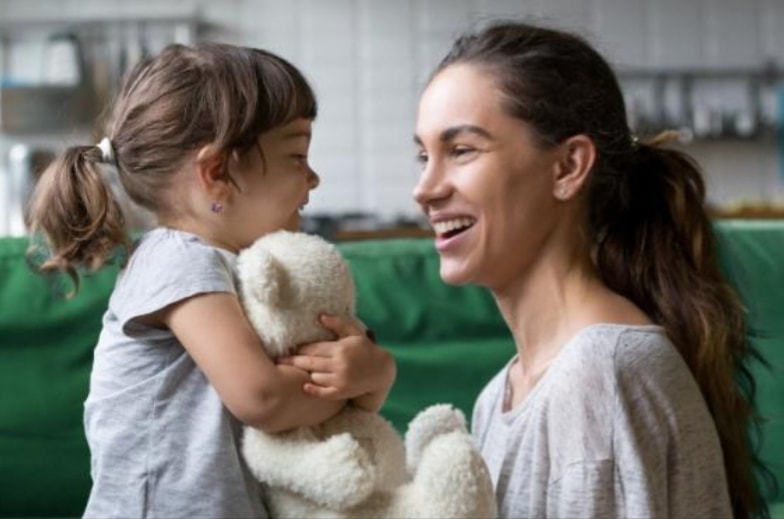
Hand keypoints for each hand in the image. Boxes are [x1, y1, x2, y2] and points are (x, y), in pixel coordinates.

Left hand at [277, 314, 395, 410]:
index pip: (313, 348)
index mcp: (340, 348)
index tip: (289, 347)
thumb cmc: (365, 349)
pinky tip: (305, 386)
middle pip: (309, 362)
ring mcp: (340, 379)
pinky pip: (322, 392)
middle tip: (280, 359)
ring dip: (306, 373)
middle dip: (293, 360)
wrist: (381, 371)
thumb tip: (321, 316)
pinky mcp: (341, 392)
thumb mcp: (354, 333)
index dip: (300, 348)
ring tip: (297, 370)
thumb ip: (338, 324)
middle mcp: (339, 364)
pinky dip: (312, 389)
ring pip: (314, 376)